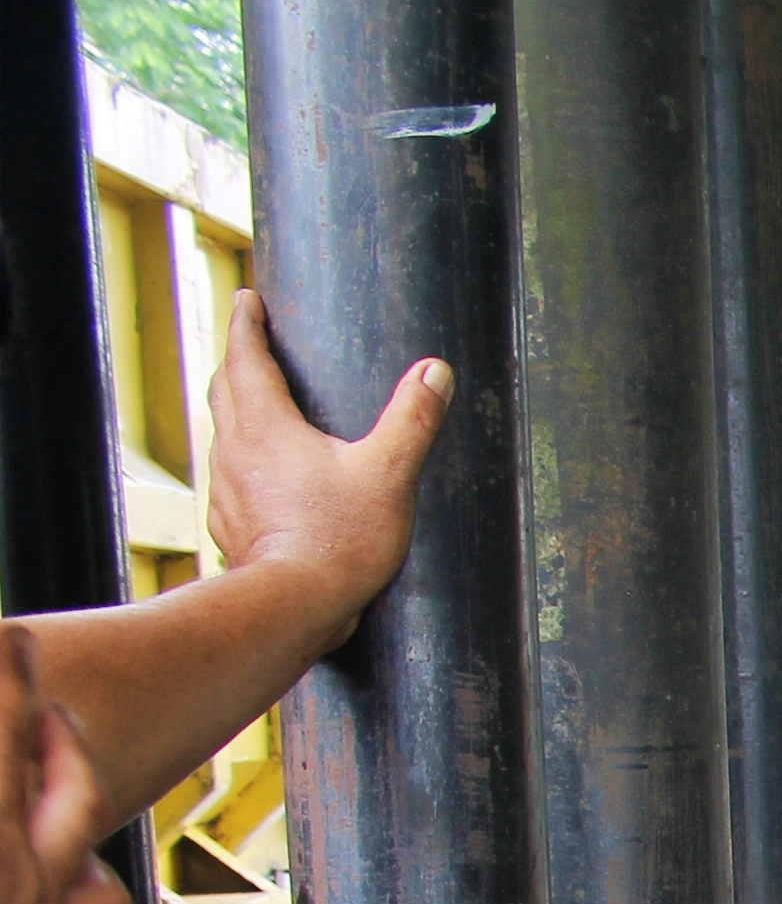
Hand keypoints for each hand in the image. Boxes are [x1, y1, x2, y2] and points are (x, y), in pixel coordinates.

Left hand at [203, 292, 449, 654]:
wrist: (295, 603)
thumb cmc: (340, 538)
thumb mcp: (389, 473)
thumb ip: (412, 420)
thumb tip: (436, 372)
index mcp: (265, 424)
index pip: (246, 357)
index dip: (245, 323)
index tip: (245, 299)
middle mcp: (235, 449)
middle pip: (224, 389)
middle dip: (235, 362)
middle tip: (249, 346)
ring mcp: (226, 488)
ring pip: (223, 434)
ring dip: (236, 412)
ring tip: (257, 408)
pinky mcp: (231, 524)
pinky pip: (229, 478)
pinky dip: (242, 462)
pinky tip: (261, 478)